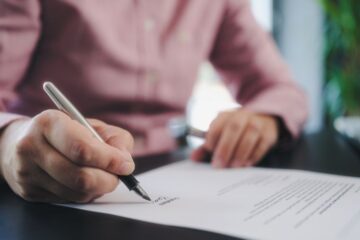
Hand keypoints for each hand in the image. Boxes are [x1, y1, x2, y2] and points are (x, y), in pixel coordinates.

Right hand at [0, 110, 133, 202]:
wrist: (23, 142)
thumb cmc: (66, 132)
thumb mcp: (92, 125)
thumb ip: (115, 138)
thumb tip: (124, 161)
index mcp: (48, 123)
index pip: (82, 149)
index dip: (109, 160)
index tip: (125, 164)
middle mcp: (32, 147)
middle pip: (80, 177)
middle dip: (108, 179)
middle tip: (119, 175)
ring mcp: (27, 172)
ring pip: (77, 192)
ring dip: (99, 188)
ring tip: (103, 176)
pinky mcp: (29, 192)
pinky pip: (69, 200)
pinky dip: (86, 194)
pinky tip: (86, 182)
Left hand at [191, 109, 278, 167]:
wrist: (262, 119)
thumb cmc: (236, 131)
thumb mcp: (221, 134)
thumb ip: (207, 146)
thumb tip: (193, 158)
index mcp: (227, 115)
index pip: (217, 124)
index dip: (212, 138)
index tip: (209, 151)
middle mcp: (243, 115)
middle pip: (233, 128)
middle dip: (225, 148)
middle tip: (218, 165)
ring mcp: (258, 122)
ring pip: (250, 134)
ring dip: (240, 152)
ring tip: (233, 167)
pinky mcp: (269, 133)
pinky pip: (262, 144)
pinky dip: (253, 155)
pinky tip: (246, 164)